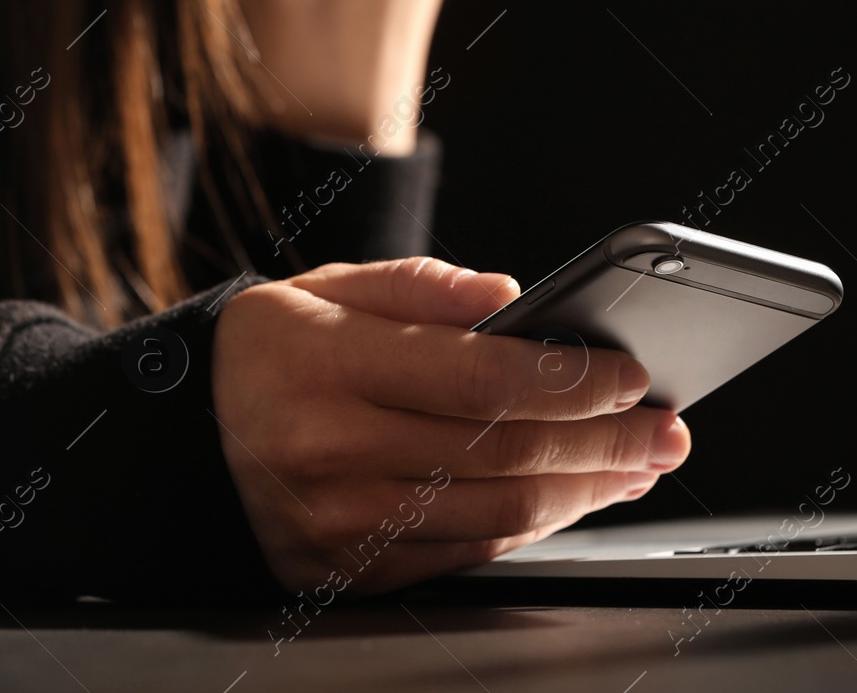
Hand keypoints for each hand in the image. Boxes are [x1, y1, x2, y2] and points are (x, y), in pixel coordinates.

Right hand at [212, 257, 691, 595]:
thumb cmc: (274, 350)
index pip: (476, 377)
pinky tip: (570, 498)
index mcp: (325, 364)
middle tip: (665, 429)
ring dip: (583, 491)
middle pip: (501, 451)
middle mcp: (329, 450)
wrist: (190, 434)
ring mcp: (337, 522)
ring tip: (637, 464)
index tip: (631, 374)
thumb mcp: (327, 286)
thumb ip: (419, 286)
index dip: (569, 380)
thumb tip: (511, 298)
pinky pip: (464, 553)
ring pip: (495, 511)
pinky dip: (531, 526)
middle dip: (603, 441)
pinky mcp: (347, 570)